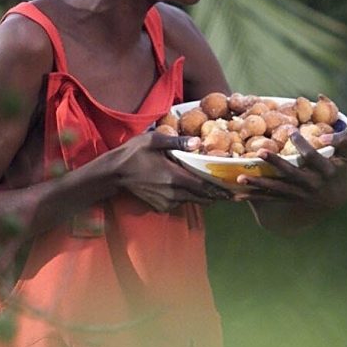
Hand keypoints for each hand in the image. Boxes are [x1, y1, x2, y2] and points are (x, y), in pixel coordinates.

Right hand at [113, 131, 232, 211]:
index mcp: (174, 177)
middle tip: (230, 194)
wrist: (114, 173)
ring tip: (214, 191)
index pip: (203, 187)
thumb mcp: (153, 140)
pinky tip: (189, 190)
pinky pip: (179, 203)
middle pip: (201, 197)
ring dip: (202, 196)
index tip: (233, 193)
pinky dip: (187, 198)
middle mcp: (173, 192)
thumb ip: (177, 142)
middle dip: (215, 196)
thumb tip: (198, 142)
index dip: (219, 191)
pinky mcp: (160, 206)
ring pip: (191, 200)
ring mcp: (166, 201)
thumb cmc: (133, 153)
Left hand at [233, 131, 346, 209]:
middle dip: (276, 163)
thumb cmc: (343, 168)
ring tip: (241, 179)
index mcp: (326, 172)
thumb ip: (343, 140)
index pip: (313, 158)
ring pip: (277, 189)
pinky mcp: (288, 198)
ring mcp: (299, 194)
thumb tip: (323, 134)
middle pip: (291, 174)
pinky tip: (237, 196)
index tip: (292, 132)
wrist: (337, 196)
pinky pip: (270, 199)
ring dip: (259, 184)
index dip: (303, 146)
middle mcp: (312, 185)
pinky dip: (254, 197)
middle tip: (261, 152)